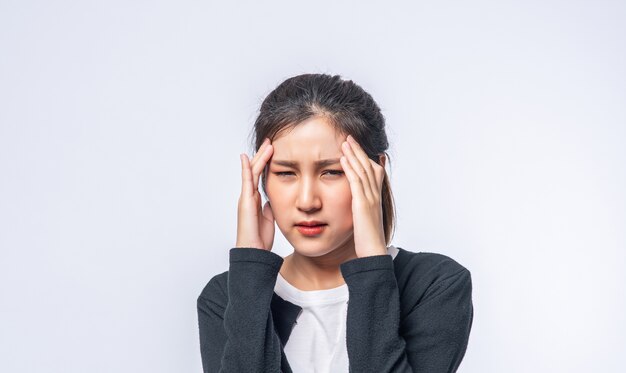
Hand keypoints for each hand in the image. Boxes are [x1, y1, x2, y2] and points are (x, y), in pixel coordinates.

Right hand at [235, 138, 274, 250]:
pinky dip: (246, 168)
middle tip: (270, 141)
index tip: (273, 151)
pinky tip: (246, 157)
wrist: (253, 251)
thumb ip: (269, 208)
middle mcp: (248, 196)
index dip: (266, 163)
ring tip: (267, 144)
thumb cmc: (260, 239)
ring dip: (259, 157)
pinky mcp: (245, 201)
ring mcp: (245, 197)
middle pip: (255, 170)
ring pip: (251, 172)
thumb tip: (271, 201)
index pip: (260, 176)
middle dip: (262, 155)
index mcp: (255, 200)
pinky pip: (245, 181)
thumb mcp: (269, 219)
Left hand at [340, 135, 386, 257]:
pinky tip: (343, 158)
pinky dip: (350, 168)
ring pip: (363, 170)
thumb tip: (356, 202)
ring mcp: (370, 199)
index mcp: (376, 197)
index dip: (365, 157)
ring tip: (345, 141)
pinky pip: (356, 182)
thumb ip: (361, 207)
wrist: (373, 252)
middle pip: (368, 166)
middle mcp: (375, 195)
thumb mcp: (364, 219)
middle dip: (358, 151)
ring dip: (354, 154)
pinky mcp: (362, 204)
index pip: (373, 171)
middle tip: (349, 137)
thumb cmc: (367, 239)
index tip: (356, 147)